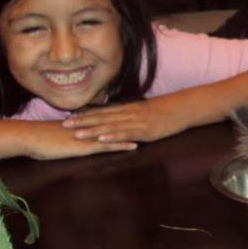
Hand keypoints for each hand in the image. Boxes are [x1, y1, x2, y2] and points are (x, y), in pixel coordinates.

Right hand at [16, 121, 137, 160]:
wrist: (28, 137)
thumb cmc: (38, 137)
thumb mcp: (57, 132)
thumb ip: (67, 131)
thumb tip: (71, 130)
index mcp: (83, 122)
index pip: (106, 117)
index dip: (122, 115)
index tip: (136, 112)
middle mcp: (89, 126)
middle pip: (115, 122)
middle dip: (133, 120)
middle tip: (150, 119)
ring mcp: (88, 136)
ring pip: (115, 132)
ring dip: (132, 132)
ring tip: (149, 132)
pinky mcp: (85, 146)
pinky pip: (107, 145)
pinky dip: (121, 145)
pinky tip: (134, 146)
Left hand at [61, 99, 181, 143]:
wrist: (182, 109)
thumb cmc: (165, 112)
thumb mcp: (145, 111)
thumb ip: (131, 114)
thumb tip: (119, 119)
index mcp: (127, 109)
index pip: (102, 112)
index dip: (85, 115)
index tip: (69, 118)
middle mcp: (128, 114)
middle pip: (102, 118)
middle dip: (83, 122)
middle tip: (64, 125)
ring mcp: (136, 122)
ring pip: (111, 126)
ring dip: (94, 130)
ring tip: (78, 134)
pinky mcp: (145, 130)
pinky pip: (127, 134)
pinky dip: (114, 137)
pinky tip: (102, 140)